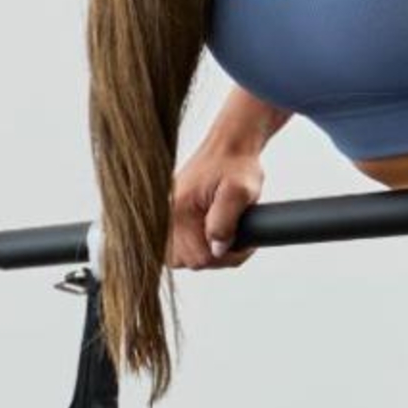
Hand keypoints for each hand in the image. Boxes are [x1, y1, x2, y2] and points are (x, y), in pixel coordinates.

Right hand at [166, 130, 268, 268]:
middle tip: (236, 240)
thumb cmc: (236, 165)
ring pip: (179, 257)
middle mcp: (165, 214)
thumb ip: (225, 223)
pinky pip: (176, 246)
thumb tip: (216, 250)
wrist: (229, 146)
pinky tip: (209, 234)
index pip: (199, 257)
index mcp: (178, 210)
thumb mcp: (240, 191)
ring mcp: (164, 216)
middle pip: (186, 261)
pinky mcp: (168, 216)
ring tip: (223, 235)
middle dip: (215, 256)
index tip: (243, 244)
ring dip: (203, 252)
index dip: (226, 257)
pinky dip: (194, 245)